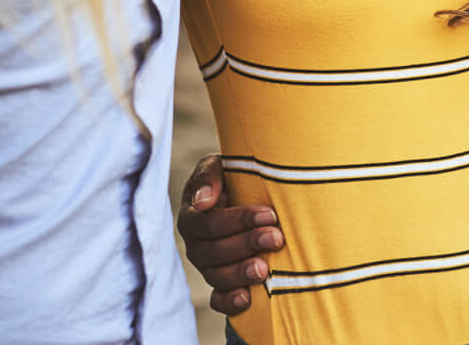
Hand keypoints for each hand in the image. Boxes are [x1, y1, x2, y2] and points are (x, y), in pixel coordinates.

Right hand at [176, 154, 280, 315]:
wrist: (245, 193)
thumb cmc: (231, 177)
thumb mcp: (219, 166)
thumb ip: (209, 176)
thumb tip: (204, 201)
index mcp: (192, 216)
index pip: (209, 223)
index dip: (239, 220)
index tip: (269, 214)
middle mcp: (195, 244)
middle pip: (214, 251)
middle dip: (247, 244)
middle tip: (276, 238)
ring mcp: (207, 267)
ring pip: (217, 276)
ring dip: (241, 273)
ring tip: (265, 269)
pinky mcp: (220, 285)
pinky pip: (218, 300)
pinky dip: (230, 302)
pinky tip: (247, 299)